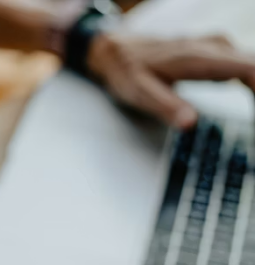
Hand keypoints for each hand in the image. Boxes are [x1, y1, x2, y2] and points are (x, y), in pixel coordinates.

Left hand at [87, 33, 254, 127]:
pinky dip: (253, 84)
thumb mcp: (140, 92)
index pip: (249, 69)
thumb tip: (189, 124)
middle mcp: (214, 47)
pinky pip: (246, 66)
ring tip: (254, 119)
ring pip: (252, 65)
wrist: (117, 50)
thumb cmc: (127, 71)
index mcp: (200, 57)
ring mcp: (217, 48)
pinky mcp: (217, 53)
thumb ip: (166, 106)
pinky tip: (252, 101)